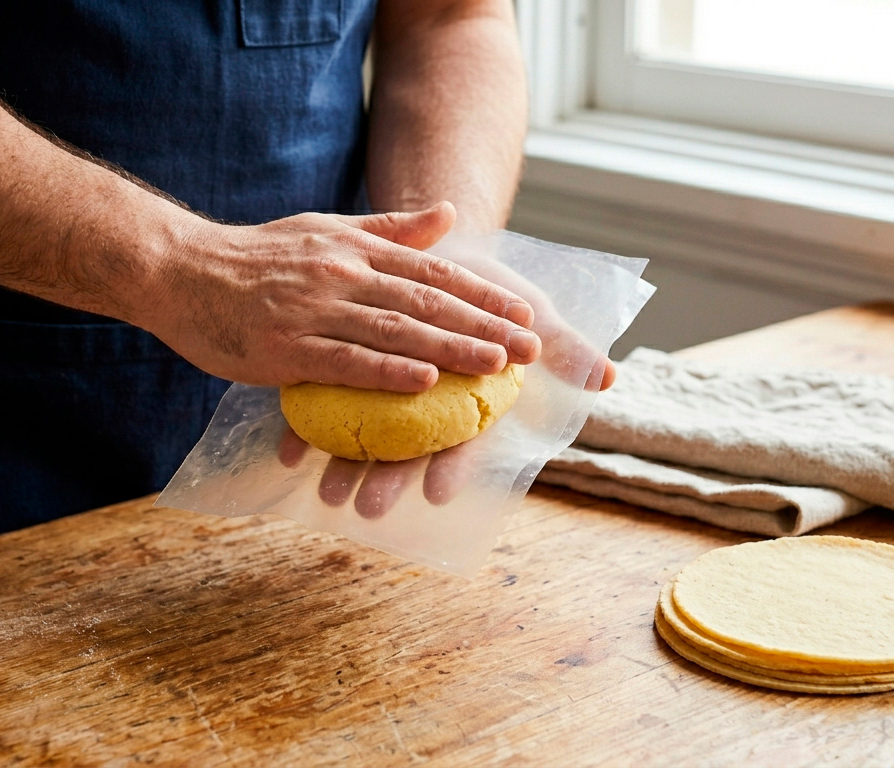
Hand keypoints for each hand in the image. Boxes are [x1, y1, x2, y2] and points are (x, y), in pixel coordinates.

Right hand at [142, 203, 542, 391]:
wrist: (180, 270)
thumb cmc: (255, 257)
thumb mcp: (325, 230)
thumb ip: (388, 229)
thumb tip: (448, 214)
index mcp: (355, 250)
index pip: (433, 272)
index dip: (483, 295)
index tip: (524, 314)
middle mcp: (342, 275)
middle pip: (426, 303)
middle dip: (484, 326)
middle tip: (530, 348)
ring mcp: (314, 311)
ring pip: (396, 332)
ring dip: (451, 349)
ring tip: (496, 366)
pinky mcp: (287, 348)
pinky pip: (346, 362)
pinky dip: (389, 372)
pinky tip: (425, 384)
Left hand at [276, 260, 618, 517]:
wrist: (441, 251)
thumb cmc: (490, 288)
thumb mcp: (532, 310)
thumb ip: (567, 347)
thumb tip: (608, 379)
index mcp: (473, 398)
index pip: (467, 437)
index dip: (454, 464)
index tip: (435, 492)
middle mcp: (431, 407)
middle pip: (412, 448)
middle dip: (390, 478)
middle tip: (368, 508)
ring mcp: (389, 398)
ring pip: (367, 439)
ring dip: (346, 466)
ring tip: (324, 494)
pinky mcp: (352, 377)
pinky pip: (327, 410)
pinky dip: (306, 430)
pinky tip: (285, 453)